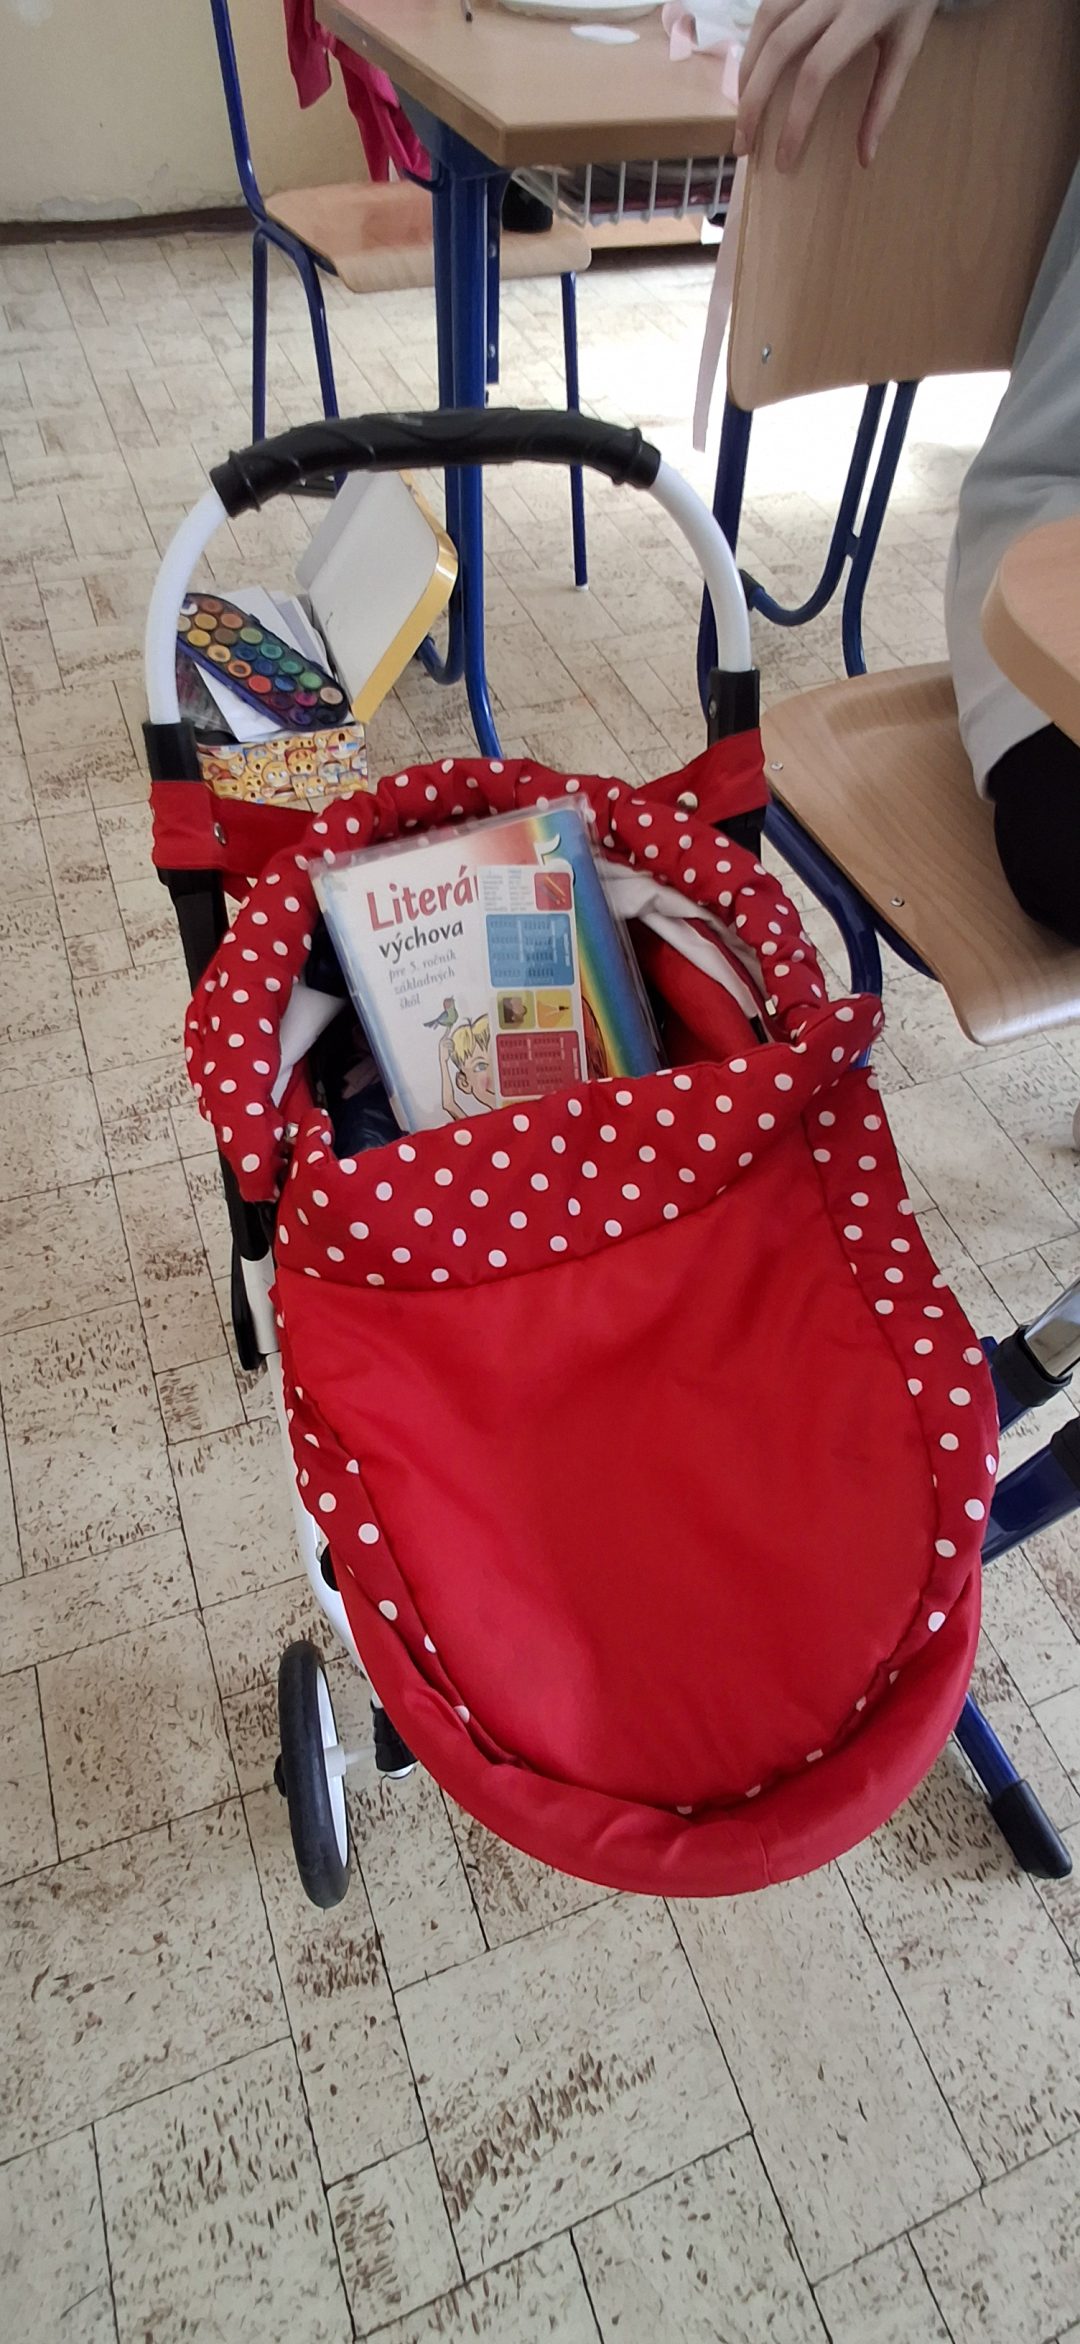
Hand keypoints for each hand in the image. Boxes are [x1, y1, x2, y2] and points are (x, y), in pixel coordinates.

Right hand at [734, 0, 936, 170]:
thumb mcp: (908, 44)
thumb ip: (885, 99)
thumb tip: (865, 156)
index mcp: (861, 15)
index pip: (815, 73)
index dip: (795, 120)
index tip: (783, 160)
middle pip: (778, 49)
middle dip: (753, 101)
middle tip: (742, 145)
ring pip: (764, 22)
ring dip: (746, 70)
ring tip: (740, 110)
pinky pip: (767, 5)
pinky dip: (754, 40)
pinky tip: (752, 70)